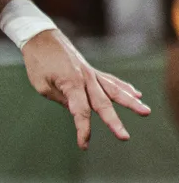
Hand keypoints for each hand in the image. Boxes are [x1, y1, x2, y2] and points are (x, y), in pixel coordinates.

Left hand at [22, 29, 147, 148]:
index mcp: (71, 84)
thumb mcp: (41, 85)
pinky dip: (124, 87)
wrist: (40, 37)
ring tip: (146, 111)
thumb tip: (77, 110)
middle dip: (114, 122)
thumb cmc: (37, 62)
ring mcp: (91, 73)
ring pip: (114, 90)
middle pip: (103, 104)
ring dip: (131, 102)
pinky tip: (137, 94)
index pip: (80, 112)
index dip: (83, 129)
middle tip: (125, 137)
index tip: (84, 145)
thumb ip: (60, 99)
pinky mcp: (91, 70)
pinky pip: (111, 80)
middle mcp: (85, 79)